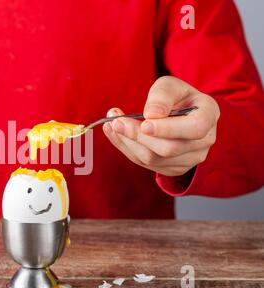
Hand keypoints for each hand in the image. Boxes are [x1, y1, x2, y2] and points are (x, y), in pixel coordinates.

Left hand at [103, 76, 219, 176]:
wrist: (179, 113)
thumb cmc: (175, 97)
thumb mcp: (169, 85)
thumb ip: (161, 96)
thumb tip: (151, 114)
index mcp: (208, 115)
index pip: (194, 128)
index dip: (168, 129)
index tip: (144, 123)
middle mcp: (204, 141)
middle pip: (168, 148)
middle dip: (137, 134)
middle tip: (116, 120)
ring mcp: (190, 158)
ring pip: (153, 159)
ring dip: (126, 142)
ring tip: (112, 124)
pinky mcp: (173, 168)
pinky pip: (145, 164)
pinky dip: (126, 149)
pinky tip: (117, 134)